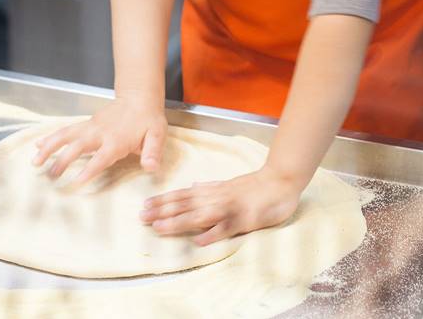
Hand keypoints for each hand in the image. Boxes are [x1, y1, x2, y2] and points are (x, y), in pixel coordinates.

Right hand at [31, 97, 166, 185]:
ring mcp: (90, 127)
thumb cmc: (148, 119)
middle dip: (63, 161)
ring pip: (65, 135)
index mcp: (116, 140)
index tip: (75, 183)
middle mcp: (99, 133)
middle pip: (77, 147)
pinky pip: (65, 130)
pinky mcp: (86, 124)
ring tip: (35, 161)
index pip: (100, 158)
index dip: (88, 170)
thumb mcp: (157, 135)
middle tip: (51, 176)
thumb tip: (151, 167)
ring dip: (49, 147)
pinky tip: (38, 145)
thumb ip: (153, 152)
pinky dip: (50, 137)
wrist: (139, 97)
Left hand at [139, 167, 304, 245]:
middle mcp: (217, 197)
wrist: (280, 182)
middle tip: (142, 217)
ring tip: (159, 227)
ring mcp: (229, 208)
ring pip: (199, 215)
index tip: (145, 205)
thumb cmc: (256, 186)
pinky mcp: (243, 219)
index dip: (163, 200)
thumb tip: (193, 185)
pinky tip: (198, 241)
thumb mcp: (228, 183)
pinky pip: (225, 228)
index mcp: (213, 190)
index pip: (183, 194)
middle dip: (162, 211)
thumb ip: (210, 186)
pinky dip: (212, 234)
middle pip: (185, 204)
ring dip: (178, 221)